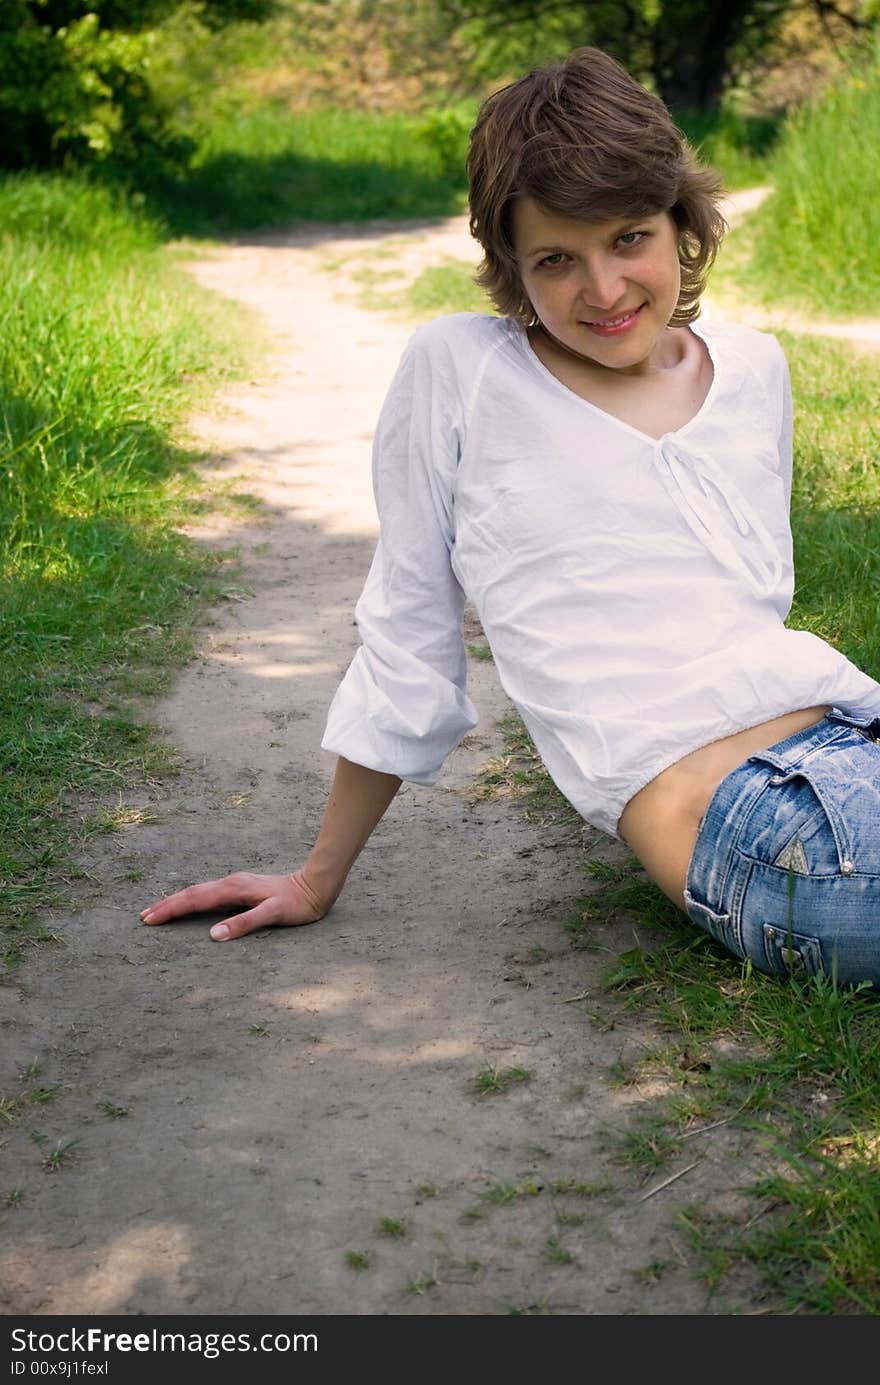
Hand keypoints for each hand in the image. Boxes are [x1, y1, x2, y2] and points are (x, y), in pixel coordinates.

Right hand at [140, 869, 328, 941]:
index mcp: (234, 889)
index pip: (195, 900)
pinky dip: (192, 900)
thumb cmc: (297, 905)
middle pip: (192, 893)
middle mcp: (231, 883)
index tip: (149, 919)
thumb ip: (245, 923)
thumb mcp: (273, 915)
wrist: (315, 886)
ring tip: (157, 911)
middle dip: (166, 905)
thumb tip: (213, 935)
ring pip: (199, 892)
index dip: (171, 910)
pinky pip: (208, 894)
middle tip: (143, 917)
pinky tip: (189, 905)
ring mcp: (235, 884)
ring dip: (177, 901)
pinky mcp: (240, 888)